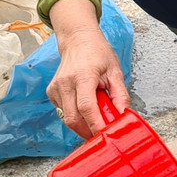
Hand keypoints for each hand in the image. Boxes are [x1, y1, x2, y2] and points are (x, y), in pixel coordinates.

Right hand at [47, 0, 128, 138]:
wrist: (78, 41)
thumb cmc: (98, 54)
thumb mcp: (115, 72)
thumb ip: (120, 95)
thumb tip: (124, 115)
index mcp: (83, 76)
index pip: (87, 107)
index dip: (95, 125)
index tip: (106, 136)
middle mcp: (65, 83)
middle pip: (73, 118)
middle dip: (89, 131)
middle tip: (104, 135)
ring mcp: (55, 88)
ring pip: (67, 118)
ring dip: (83, 126)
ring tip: (97, 120)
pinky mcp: (51, 92)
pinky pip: (63, 112)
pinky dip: (76, 117)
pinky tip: (85, 109)